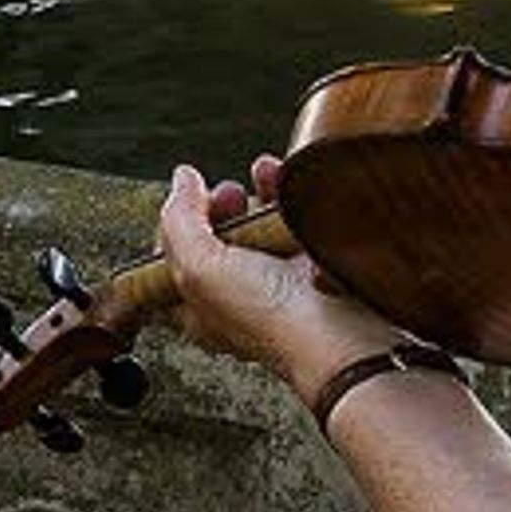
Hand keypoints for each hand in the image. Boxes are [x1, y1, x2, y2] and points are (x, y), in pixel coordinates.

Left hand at [157, 156, 399, 394]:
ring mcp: (276, 280)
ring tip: (262, 176)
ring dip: (255, 193)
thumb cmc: (270, 318)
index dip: (173, 227)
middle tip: (229, 195)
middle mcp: (235, 296)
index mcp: (199, 308)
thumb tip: (182, 179)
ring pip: (256, 225)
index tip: (188, 204)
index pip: (169, 262)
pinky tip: (286, 180)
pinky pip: (292, 220)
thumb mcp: (200, 269)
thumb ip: (179, 221)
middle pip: (214, 238)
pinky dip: (288, 196)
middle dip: (218, 205)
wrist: (341, 335)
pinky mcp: (309, 264)